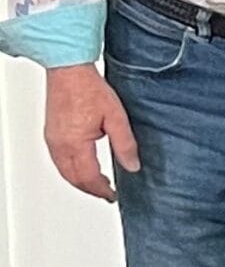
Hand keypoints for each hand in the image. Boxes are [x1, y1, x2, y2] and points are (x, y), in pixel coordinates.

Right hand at [44, 63, 139, 201]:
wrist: (69, 71)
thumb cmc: (89, 89)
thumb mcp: (116, 118)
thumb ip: (125, 144)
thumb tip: (132, 166)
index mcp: (75, 143)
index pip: (88, 177)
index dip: (101, 190)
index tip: (112, 195)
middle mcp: (59, 144)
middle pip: (73, 178)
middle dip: (90, 189)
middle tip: (106, 193)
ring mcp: (52, 139)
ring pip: (64, 171)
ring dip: (80, 181)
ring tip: (97, 184)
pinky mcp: (50, 133)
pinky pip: (58, 160)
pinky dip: (71, 170)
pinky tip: (82, 167)